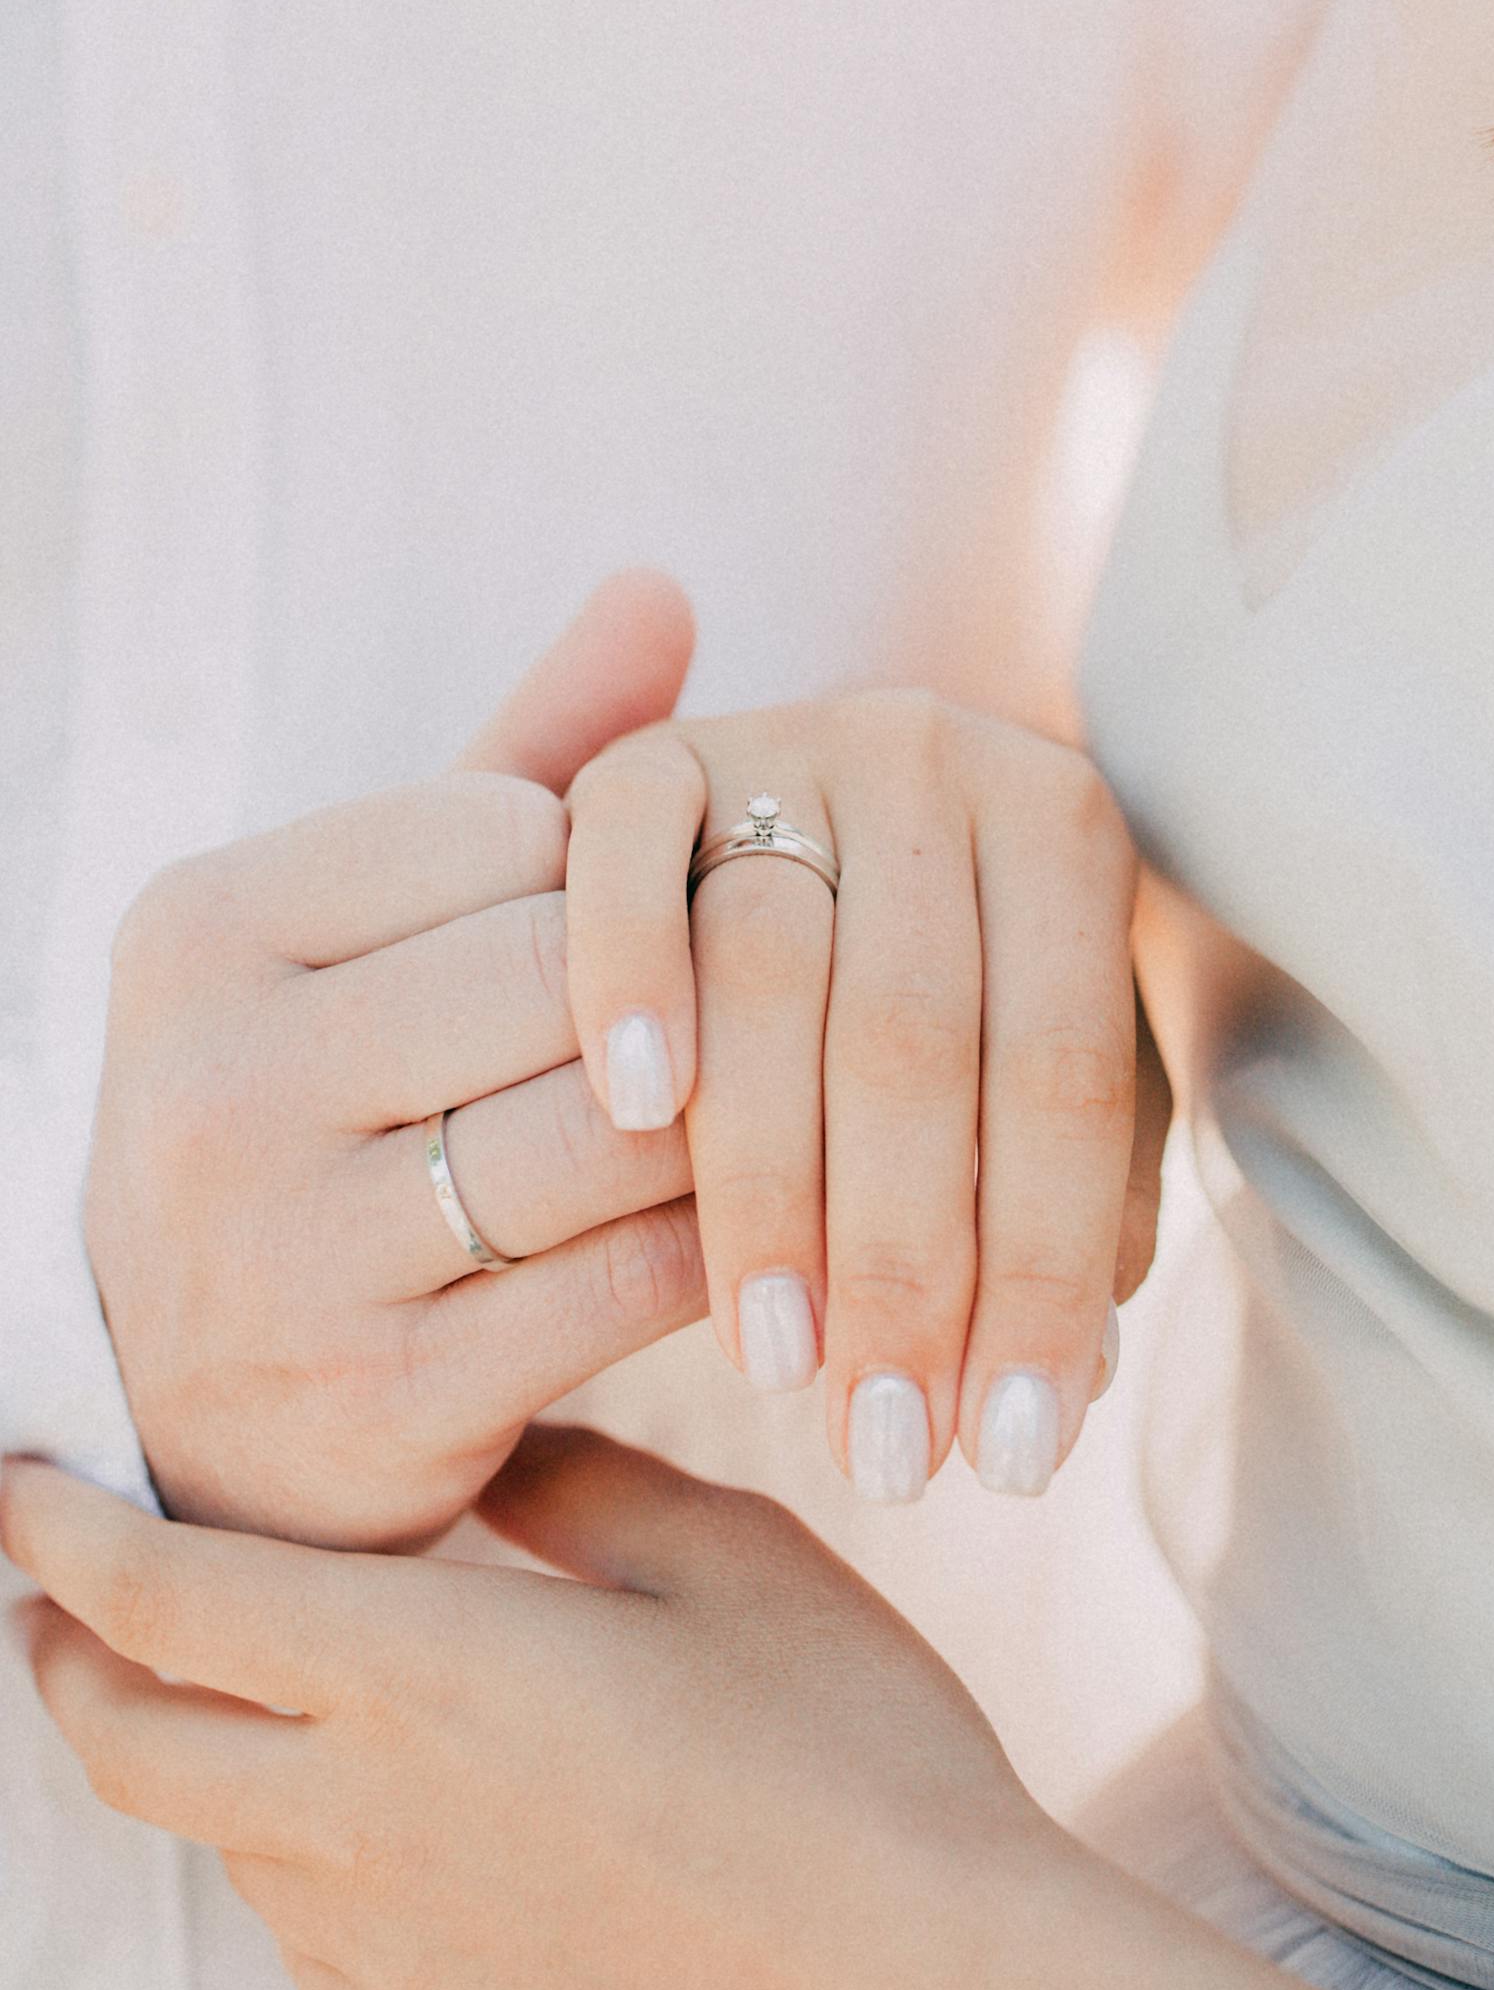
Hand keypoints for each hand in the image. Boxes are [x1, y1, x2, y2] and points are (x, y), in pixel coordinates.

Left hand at [1, 1432, 1080, 1989]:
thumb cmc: (862, 1768)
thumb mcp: (733, 1564)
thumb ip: (576, 1489)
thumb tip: (483, 1448)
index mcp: (422, 1678)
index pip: (159, 1597)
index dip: (59, 1532)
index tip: (21, 1480)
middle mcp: (360, 1828)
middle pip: (121, 1741)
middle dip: (64, 1654)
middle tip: (69, 1595)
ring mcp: (386, 1966)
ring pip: (220, 1842)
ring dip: (207, 1754)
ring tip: (288, 1691)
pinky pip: (313, 1941)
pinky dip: (302, 1859)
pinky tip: (410, 1823)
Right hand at [89, 575, 708, 1545]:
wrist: (189, 1405)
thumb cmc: (332, 1108)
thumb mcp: (381, 927)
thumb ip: (521, 758)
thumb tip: (663, 584)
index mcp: (199, 928)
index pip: (502, 830)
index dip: (618, 868)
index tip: (662, 907)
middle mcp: (209, 1083)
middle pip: (562, 975)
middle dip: (692, 987)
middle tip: (782, 996)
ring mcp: (282, 1257)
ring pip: (613, 1132)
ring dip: (737, 1116)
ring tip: (809, 1097)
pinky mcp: (381, 1405)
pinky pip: (634, 1281)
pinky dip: (732, 1242)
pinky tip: (773, 1219)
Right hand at [565, 692, 1167, 1500]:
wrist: (806, 831)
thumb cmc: (931, 1012)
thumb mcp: (1024, 1078)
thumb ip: (1069, 1197)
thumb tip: (1062, 1393)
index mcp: (1066, 819)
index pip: (1068, 1081)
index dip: (1042, 1276)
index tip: (1014, 1455)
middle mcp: (934, 749)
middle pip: (917, 1037)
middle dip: (905, 1266)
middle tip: (886, 1449)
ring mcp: (784, 738)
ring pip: (772, 969)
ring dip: (769, 1183)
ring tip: (777, 1361)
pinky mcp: (648, 757)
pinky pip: (626, 854)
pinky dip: (631, 972)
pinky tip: (639, 1116)